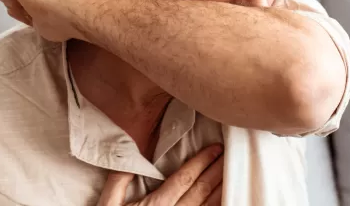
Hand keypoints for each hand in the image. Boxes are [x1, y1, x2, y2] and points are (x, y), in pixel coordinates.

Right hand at [97, 144, 223, 205]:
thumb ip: (118, 182)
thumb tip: (131, 158)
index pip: (185, 178)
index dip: (202, 162)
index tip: (215, 148)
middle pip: (201, 190)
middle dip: (217, 171)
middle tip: (230, 155)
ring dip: (221, 190)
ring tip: (232, 175)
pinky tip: (225, 201)